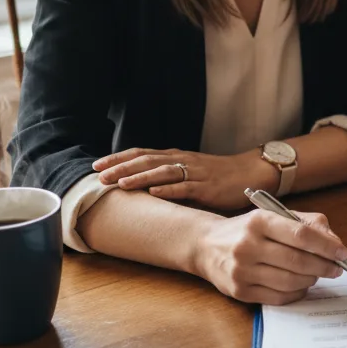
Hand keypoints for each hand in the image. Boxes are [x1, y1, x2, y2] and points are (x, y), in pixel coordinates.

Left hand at [93, 147, 269, 210]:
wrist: (250, 172)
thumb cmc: (217, 175)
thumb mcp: (189, 171)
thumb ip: (168, 176)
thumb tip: (139, 188)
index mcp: (175, 157)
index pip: (141, 154)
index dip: (119, 159)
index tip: (96, 166)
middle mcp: (182, 161)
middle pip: (147, 161)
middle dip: (121, 168)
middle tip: (99, 176)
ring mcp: (194, 173)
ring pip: (162, 172)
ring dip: (139, 177)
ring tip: (120, 184)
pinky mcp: (207, 187)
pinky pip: (185, 187)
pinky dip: (168, 190)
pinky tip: (154, 193)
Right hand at [193, 207, 346, 304]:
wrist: (206, 246)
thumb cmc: (247, 230)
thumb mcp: (273, 216)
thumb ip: (306, 223)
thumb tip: (334, 241)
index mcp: (259, 221)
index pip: (301, 234)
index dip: (326, 245)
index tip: (343, 253)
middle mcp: (247, 246)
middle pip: (297, 260)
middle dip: (323, 266)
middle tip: (337, 268)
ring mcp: (242, 271)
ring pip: (290, 281)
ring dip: (312, 279)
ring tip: (318, 274)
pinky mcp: (240, 292)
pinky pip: (278, 297)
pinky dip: (297, 292)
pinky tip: (302, 284)